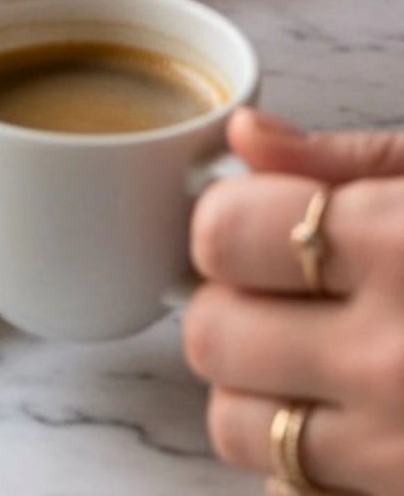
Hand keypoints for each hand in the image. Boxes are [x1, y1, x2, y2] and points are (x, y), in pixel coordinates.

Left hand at [184, 107, 403, 494]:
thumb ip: (352, 160)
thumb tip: (244, 133)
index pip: (220, 234)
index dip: (231, 221)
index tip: (264, 223)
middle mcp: (396, 360)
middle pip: (209, 333)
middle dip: (231, 305)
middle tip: (289, 294)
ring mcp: (402, 457)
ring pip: (235, 425)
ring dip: (255, 390)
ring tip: (319, 361)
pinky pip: (293, 491)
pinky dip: (301, 462)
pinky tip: (352, 422)